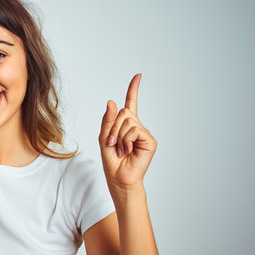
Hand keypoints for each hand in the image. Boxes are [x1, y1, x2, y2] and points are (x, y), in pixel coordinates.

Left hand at [99, 74, 156, 192]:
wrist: (119, 178)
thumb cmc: (112, 160)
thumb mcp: (104, 138)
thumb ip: (107, 120)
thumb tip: (112, 102)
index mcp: (126, 125)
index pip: (131, 103)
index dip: (134, 89)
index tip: (138, 76)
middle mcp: (137, 127)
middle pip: (124, 112)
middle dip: (113, 127)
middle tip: (113, 143)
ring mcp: (144, 133)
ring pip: (128, 121)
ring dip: (119, 136)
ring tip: (121, 149)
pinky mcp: (150, 140)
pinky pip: (134, 130)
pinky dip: (126, 140)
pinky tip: (128, 150)